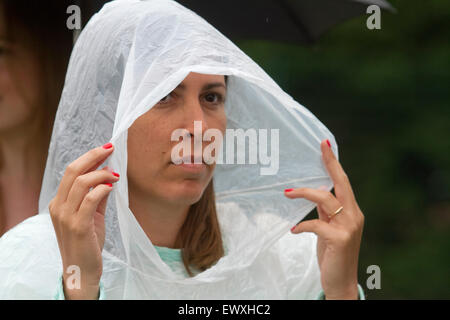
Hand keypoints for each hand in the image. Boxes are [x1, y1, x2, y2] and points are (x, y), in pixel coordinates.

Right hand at [49, 143, 118, 299]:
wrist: (82, 271)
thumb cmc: (88, 243)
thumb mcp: (93, 216)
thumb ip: (97, 196)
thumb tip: (108, 175)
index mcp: (59, 202)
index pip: (71, 172)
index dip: (89, 157)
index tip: (106, 149)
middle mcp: (59, 207)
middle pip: (73, 171)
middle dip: (94, 156)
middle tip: (111, 149)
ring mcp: (66, 216)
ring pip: (82, 182)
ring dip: (102, 174)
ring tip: (116, 175)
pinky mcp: (79, 226)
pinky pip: (91, 199)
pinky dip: (103, 189)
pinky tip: (112, 186)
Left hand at [284, 139, 363, 299]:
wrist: (342, 283)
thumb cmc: (334, 255)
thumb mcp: (329, 230)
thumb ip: (326, 213)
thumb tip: (314, 195)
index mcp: (352, 211)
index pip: (343, 182)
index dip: (334, 163)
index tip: (325, 144)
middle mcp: (354, 216)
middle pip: (341, 183)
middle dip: (330, 163)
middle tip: (320, 146)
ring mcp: (349, 227)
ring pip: (326, 199)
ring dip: (304, 194)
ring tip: (287, 192)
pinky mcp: (339, 239)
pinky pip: (315, 224)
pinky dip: (302, 226)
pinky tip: (294, 231)